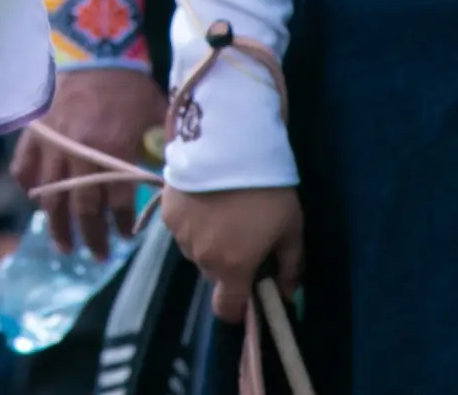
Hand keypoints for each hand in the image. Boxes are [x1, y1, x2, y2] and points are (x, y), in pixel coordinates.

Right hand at [11, 67, 165, 257]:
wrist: (94, 51)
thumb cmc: (128, 85)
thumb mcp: (155, 115)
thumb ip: (159, 149)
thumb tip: (171, 181)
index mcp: (111, 149)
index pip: (118, 201)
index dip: (124, 224)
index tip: (127, 236)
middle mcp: (79, 152)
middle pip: (83, 207)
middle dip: (91, 236)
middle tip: (97, 256)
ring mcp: (52, 143)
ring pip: (51, 195)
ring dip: (58, 225)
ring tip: (64, 245)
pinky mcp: (35, 133)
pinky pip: (25, 166)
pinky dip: (29, 186)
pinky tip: (36, 200)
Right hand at [161, 185, 302, 324]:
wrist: (229, 147)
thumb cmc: (266, 191)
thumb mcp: (291, 229)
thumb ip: (290, 266)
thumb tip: (286, 293)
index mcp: (233, 268)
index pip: (227, 310)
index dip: (237, 307)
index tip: (248, 290)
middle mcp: (201, 258)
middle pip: (213, 274)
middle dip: (226, 263)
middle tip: (240, 236)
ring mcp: (180, 235)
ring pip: (195, 250)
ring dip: (207, 241)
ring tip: (221, 211)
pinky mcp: (166, 211)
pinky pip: (181, 228)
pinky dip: (192, 221)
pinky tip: (204, 198)